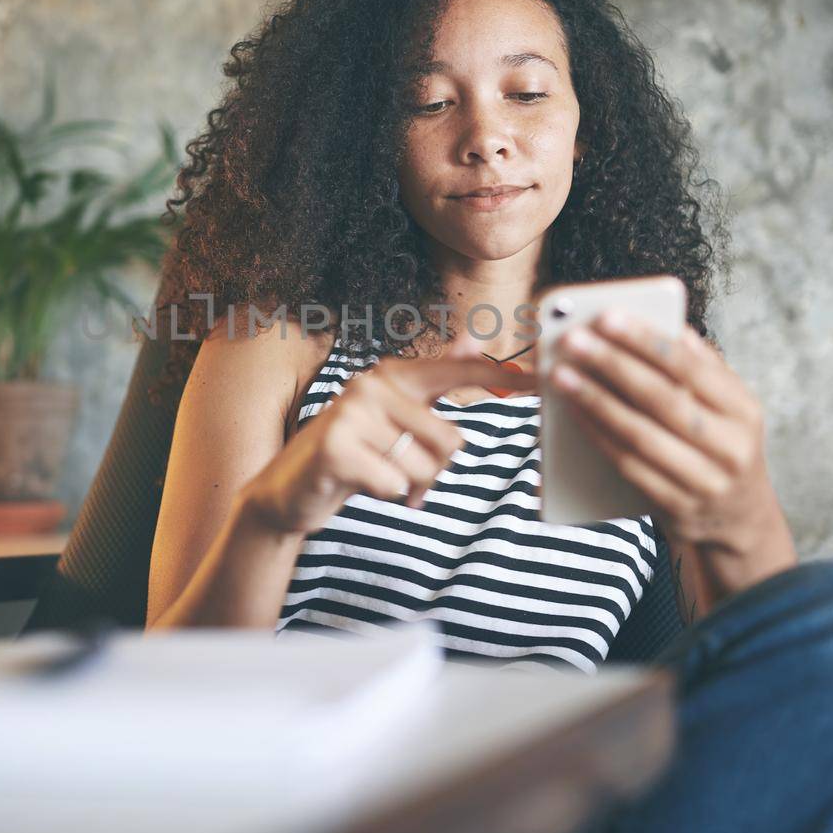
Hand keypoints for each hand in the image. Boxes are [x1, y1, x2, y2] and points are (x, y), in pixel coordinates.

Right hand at [242, 335, 535, 535]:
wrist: (288, 491)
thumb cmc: (353, 454)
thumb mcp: (395, 418)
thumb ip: (433, 381)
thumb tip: (471, 336)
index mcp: (393, 375)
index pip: (460, 372)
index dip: (505, 376)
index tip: (544, 378)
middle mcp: (373, 384)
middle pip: (450, 439)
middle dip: (434, 470)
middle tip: (401, 472)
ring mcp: (351, 413)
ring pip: (426, 466)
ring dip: (411, 486)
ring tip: (381, 478)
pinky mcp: (336, 447)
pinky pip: (396, 484)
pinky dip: (387, 495)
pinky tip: (361, 486)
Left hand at [545, 310, 795, 593]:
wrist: (739, 518)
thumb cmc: (721, 445)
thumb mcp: (728, 406)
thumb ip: (702, 366)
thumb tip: (669, 324)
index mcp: (744, 410)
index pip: (690, 366)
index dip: (646, 340)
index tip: (607, 316)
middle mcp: (731, 446)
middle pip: (661, 398)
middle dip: (612, 365)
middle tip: (573, 340)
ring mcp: (704, 481)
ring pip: (639, 434)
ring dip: (595, 401)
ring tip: (562, 374)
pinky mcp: (676, 506)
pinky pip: (628, 465)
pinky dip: (597, 435)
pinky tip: (573, 413)